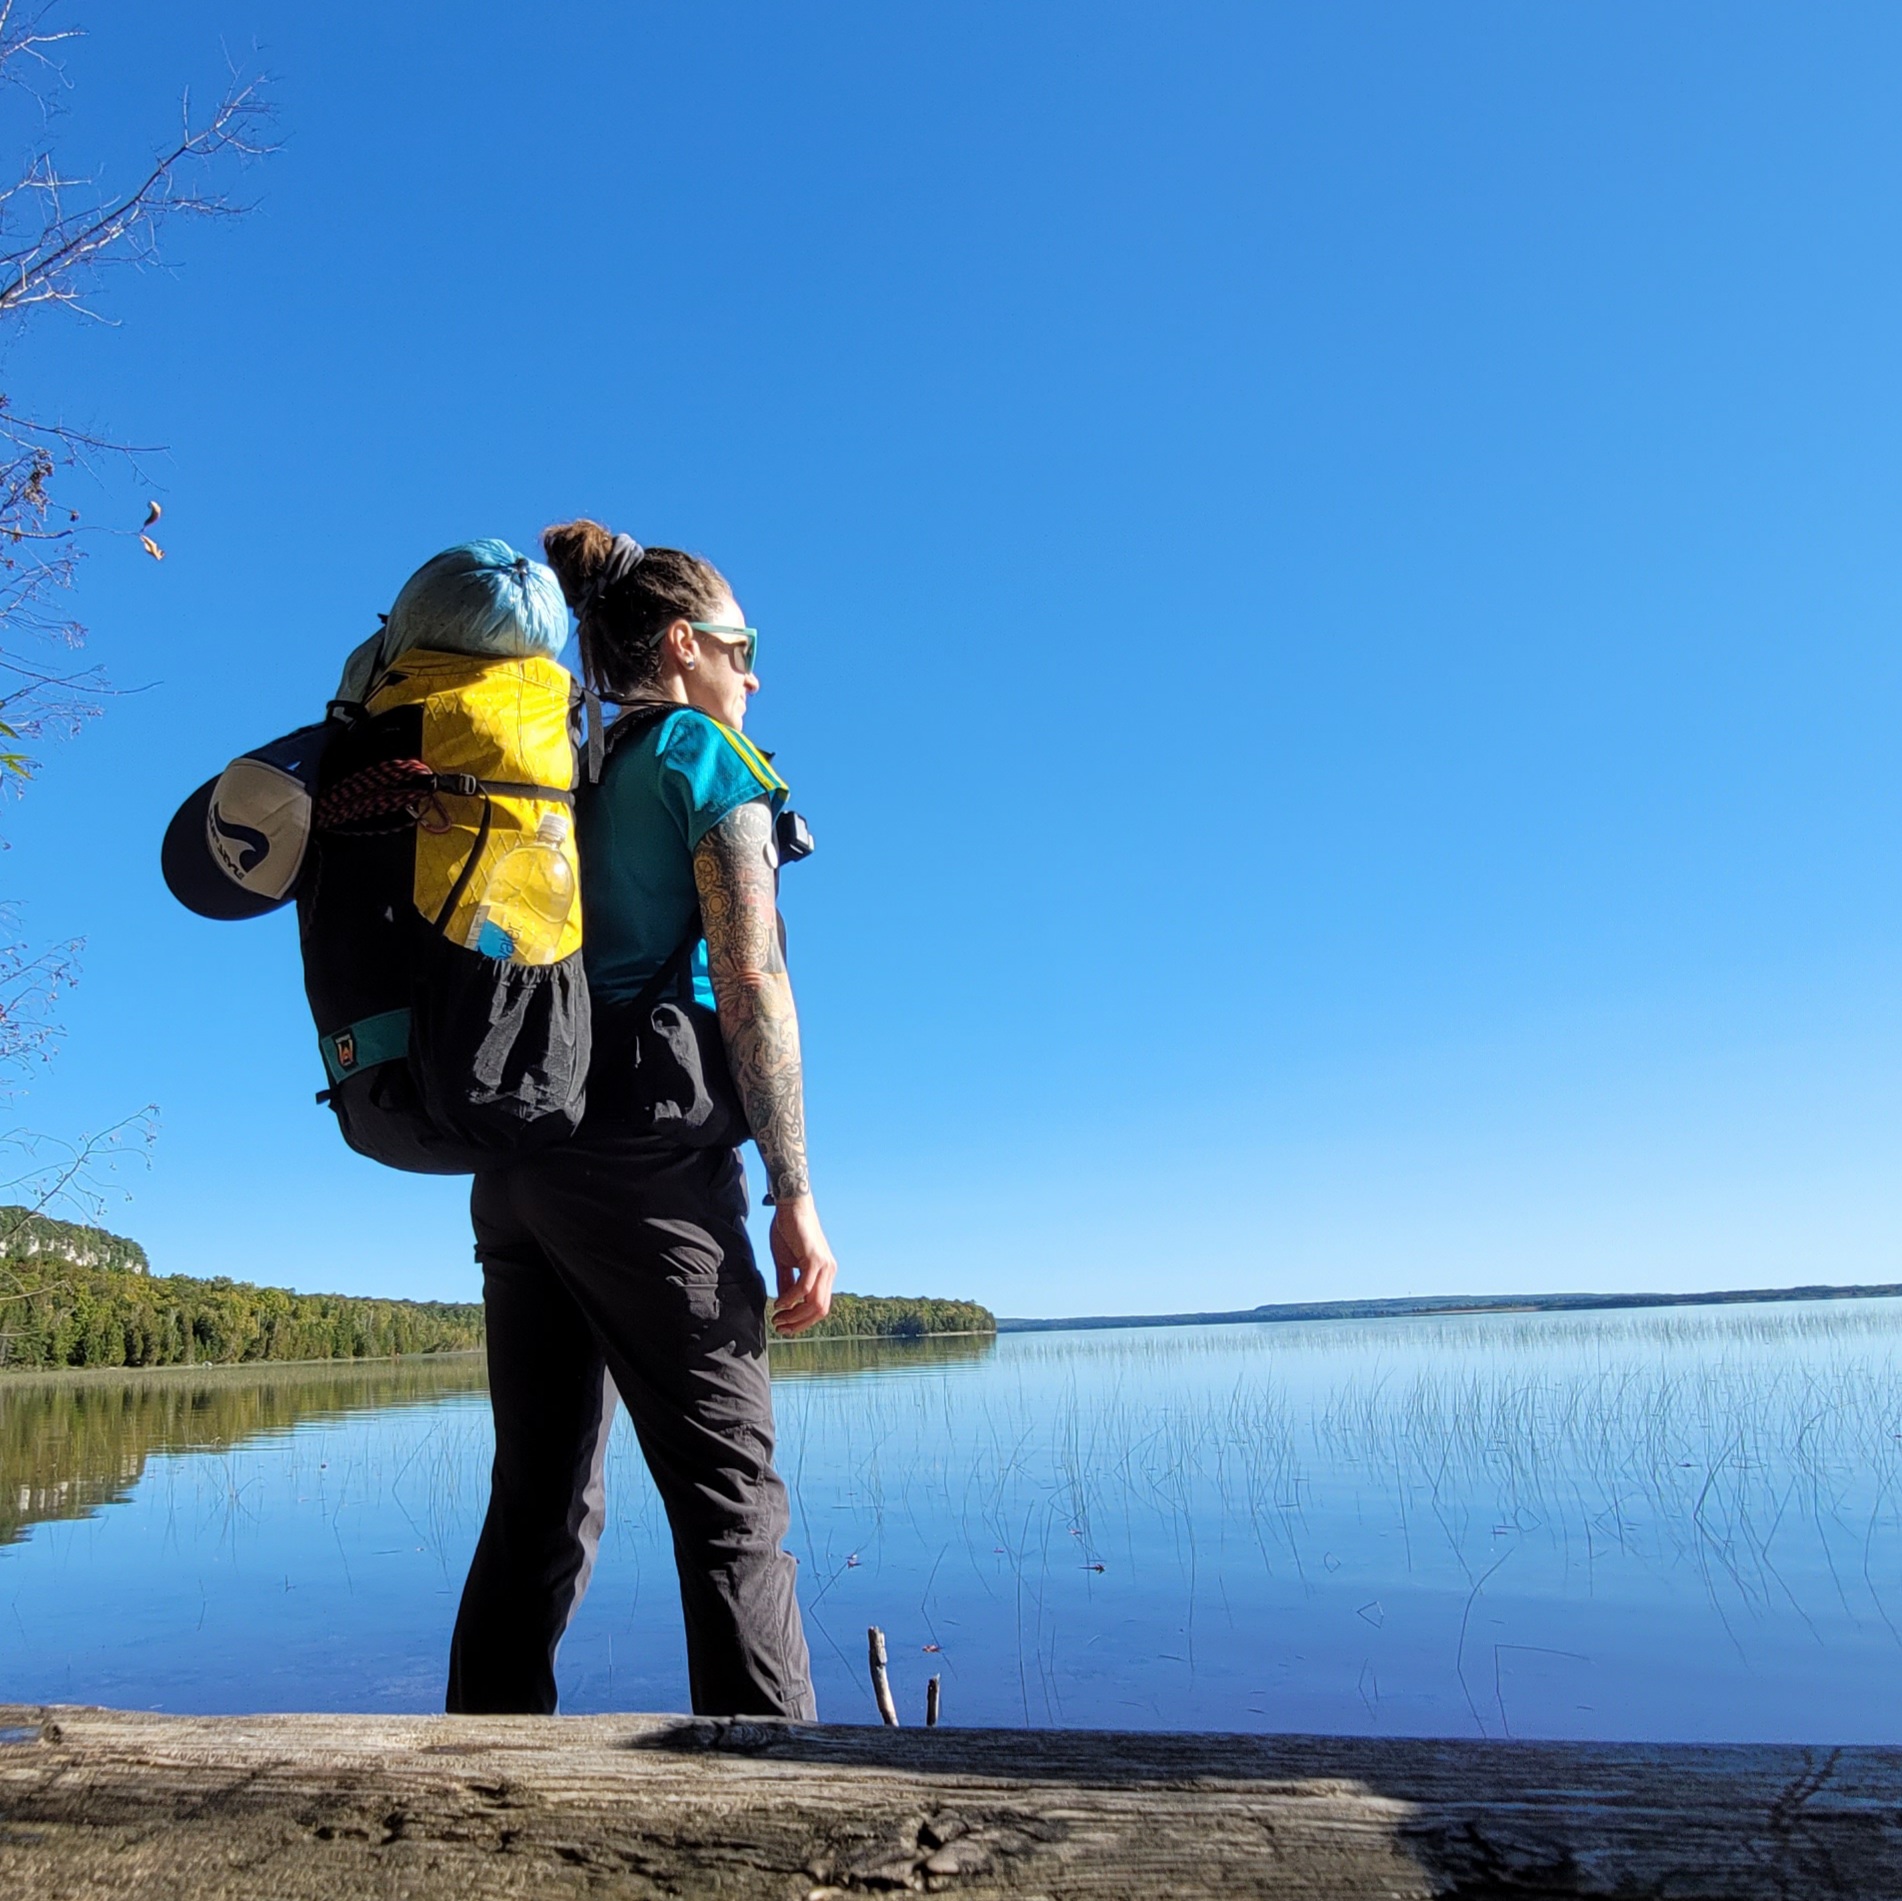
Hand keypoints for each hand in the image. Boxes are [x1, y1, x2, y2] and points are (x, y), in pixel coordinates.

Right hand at [768, 1193, 836, 1335]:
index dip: (803, 1321)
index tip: (784, 1326)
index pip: (820, 1306)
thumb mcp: (785, 1263)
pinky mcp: (814, 1259)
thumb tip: (783, 1303)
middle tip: (780, 1327)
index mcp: (825, 1273)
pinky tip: (779, 1303)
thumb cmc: (788, 1232)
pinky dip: (791, 1299)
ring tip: (778, 1318)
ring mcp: (824, 1266)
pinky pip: (804, 1287)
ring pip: (815, 1303)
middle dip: (799, 1323)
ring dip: (795, 1315)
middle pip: (820, 1310)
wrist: (791, 1206)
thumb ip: (786, 1283)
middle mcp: (829, 1271)